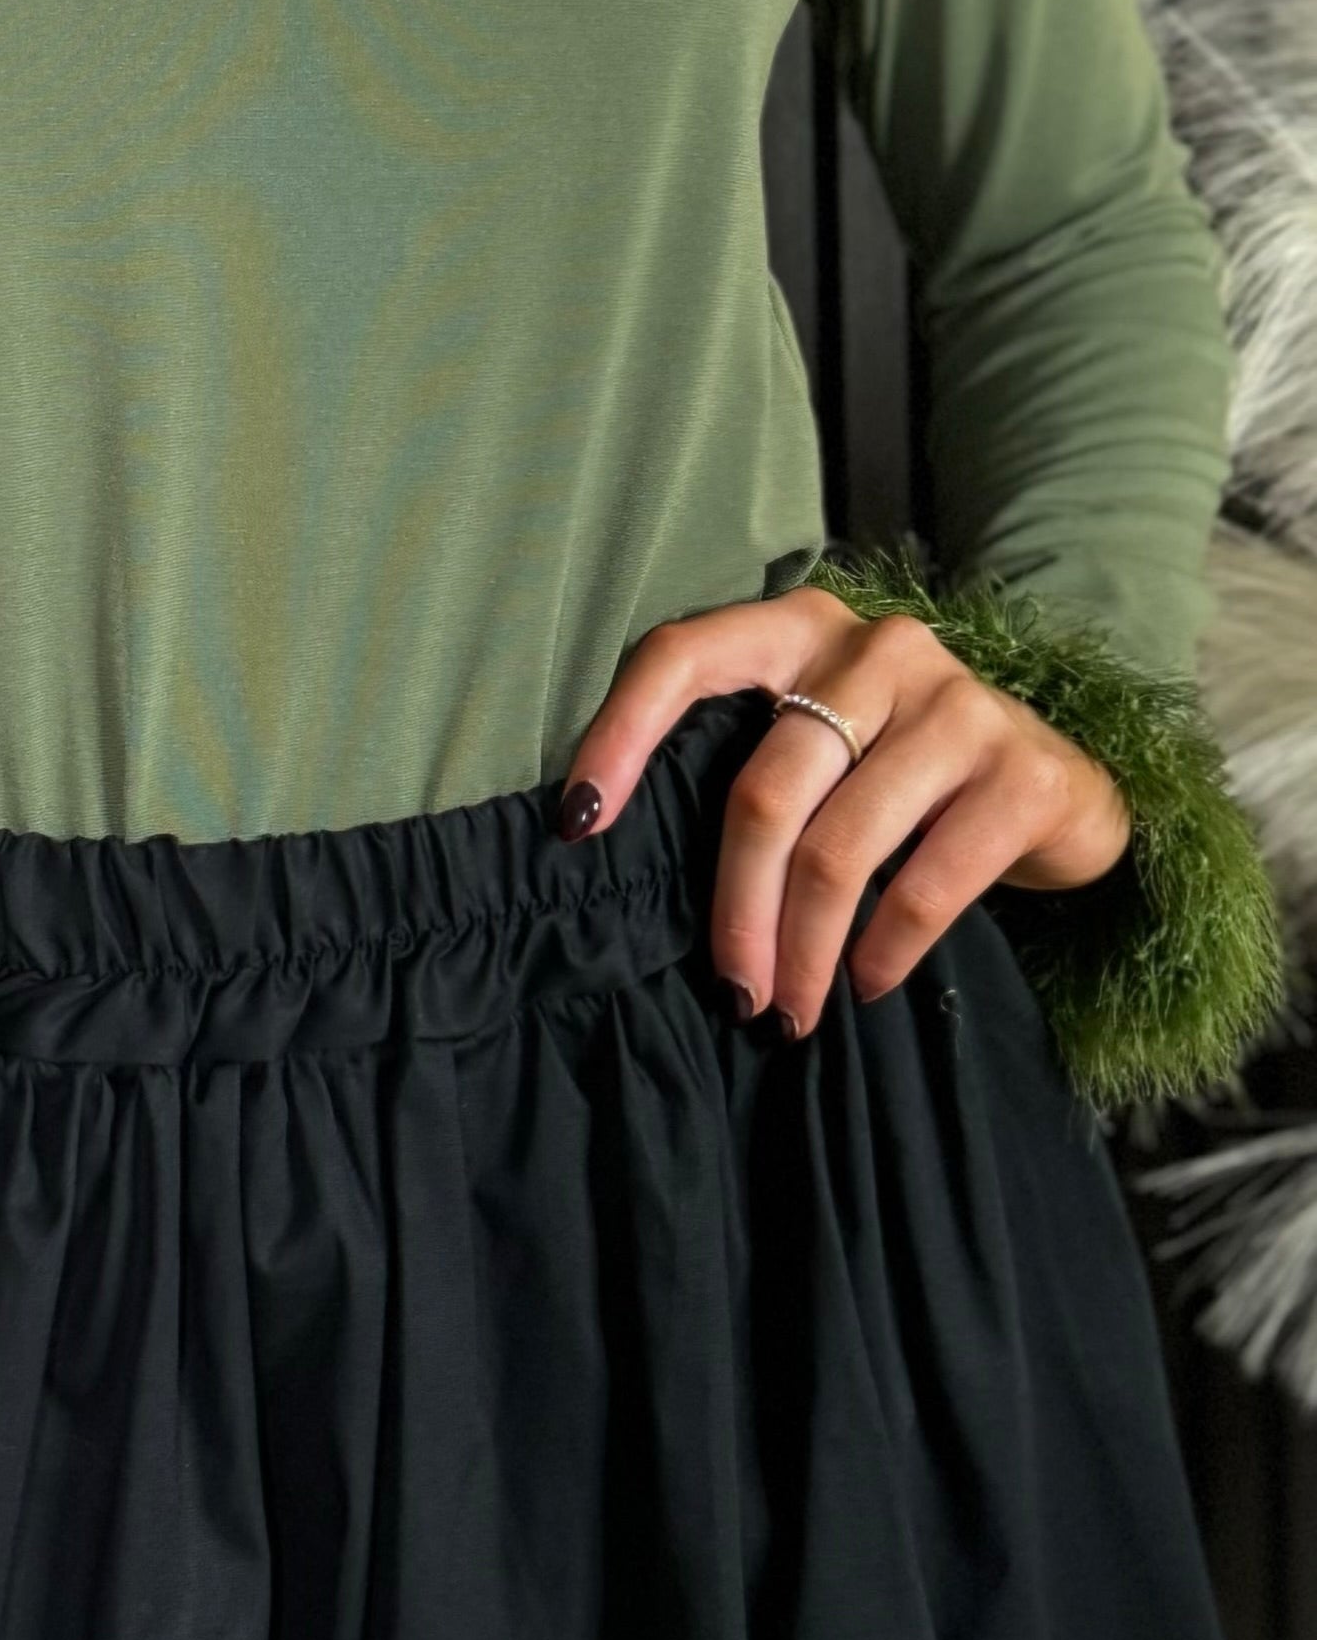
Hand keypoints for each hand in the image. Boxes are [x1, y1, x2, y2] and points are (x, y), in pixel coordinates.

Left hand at [560, 590, 1132, 1039]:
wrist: (1064, 792)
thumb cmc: (905, 780)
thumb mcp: (821, 747)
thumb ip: (746, 766)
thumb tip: (623, 858)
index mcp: (800, 630)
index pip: (681, 656)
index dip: (618, 735)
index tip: (576, 825)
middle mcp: (877, 649)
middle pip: (764, 792)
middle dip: (736, 911)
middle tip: (734, 992)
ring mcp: (956, 705)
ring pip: (837, 849)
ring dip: (805, 952)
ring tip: (792, 1010)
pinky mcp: (1021, 774)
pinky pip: (925, 886)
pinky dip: (883, 952)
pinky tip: (865, 985)